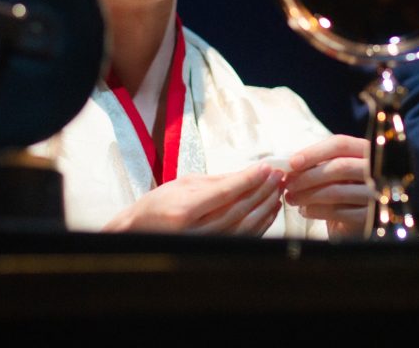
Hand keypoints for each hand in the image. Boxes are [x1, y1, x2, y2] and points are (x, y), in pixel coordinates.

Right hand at [104, 164, 283, 235]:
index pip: (225, 193)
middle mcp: (195, 231)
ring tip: (278, 190)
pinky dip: (261, 224)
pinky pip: (244, 238)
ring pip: (245, 225)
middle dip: (262, 190)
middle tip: (278, 175)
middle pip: (239, 209)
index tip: (266, 167)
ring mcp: (205, 244)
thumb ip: (218, 181)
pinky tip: (270, 210)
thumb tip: (249, 173)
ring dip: (265, 206)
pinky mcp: (213, 251)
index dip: (249, 179)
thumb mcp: (184, 184)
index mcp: (184, 210)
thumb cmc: (159, 204)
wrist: (141, 232)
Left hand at [284, 135, 371, 237]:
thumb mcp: (332, 173)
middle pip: (340, 166)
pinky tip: (305, 211)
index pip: (340, 144)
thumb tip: (292, 164)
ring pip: (336, 190)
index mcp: (367, 152)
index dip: (314, 152)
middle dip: (308, 176)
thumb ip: (318, 164)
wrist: (354, 225)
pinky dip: (315, 210)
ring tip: (292, 198)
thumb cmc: (341, 193)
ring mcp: (374, 195)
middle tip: (288, 184)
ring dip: (307, 194)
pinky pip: (337, 211)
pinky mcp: (368, 217)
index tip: (293, 162)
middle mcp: (376, 171)